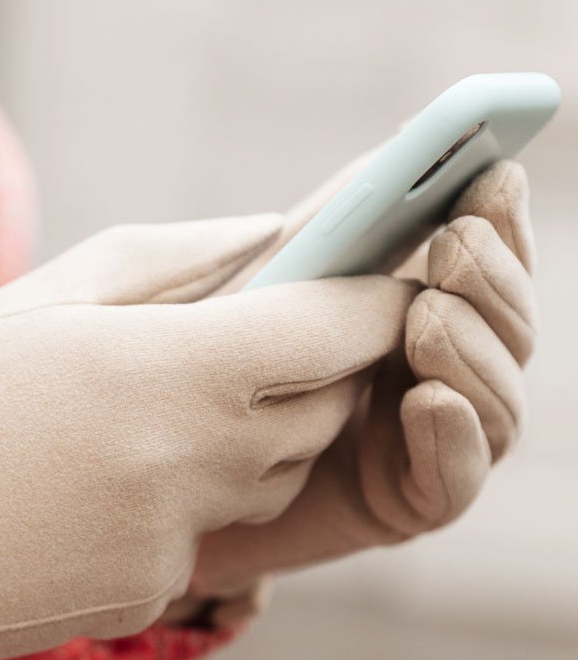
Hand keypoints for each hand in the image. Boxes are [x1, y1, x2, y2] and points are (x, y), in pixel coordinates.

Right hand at [0, 212, 413, 659]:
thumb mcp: (50, 296)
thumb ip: (178, 258)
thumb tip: (278, 234)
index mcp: (169, 370)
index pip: (333, 332)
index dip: (374, 302)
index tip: (391, 277)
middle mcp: (192, 462)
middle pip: (320, 409)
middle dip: (319, 369)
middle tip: (279, 332)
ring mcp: (177, 537)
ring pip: (276, 473)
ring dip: (260, 432)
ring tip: (173, 401)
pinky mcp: (155, 588)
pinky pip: (213, 529)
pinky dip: (190, 494)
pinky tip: (107, 478)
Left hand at [168, 161, 535, 624]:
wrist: (151, 490)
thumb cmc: (187, 381)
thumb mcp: (243, 289)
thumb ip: (318, 229)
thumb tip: (387, 153)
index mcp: (409, 308)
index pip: (484, 263)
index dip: (499, 220)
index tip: (492, 173)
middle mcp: (435, 371)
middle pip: (508, 327)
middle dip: (490, 280)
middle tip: (455, 242)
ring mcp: (427, 441)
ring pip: (497, 399)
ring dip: (472, 352)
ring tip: (428, 318)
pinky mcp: (403, 506)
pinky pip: (456, 480)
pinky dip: (453, 436)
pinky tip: (430, 399)